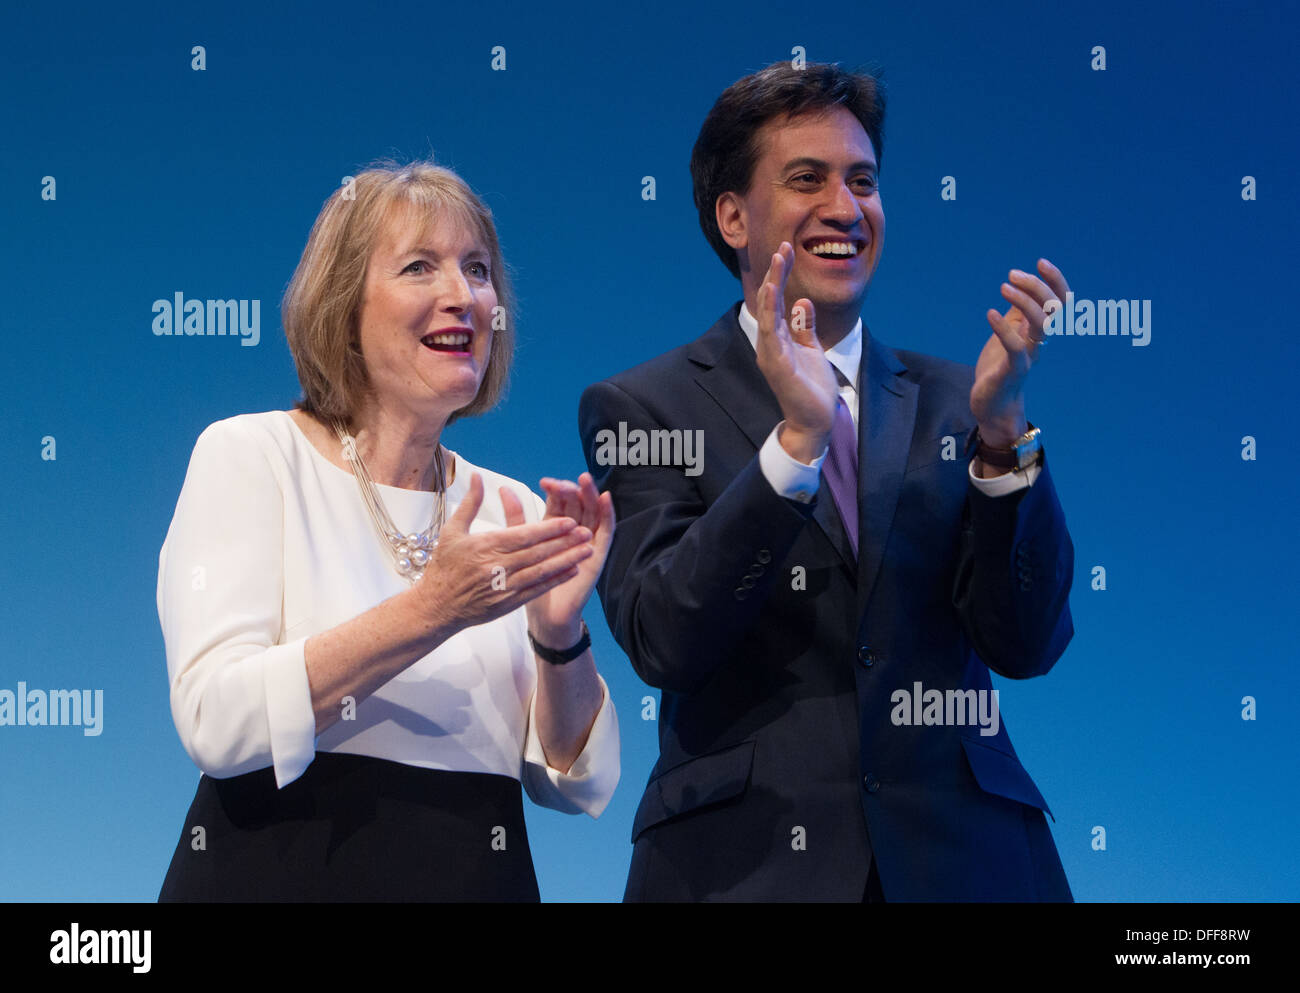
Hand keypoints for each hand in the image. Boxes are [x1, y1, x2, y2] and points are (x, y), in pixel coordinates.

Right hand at [409, 472, 593, 638]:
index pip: (524, 535)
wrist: (436, 607)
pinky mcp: (509, 603)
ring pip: (542, 571)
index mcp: (485, 546)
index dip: (549, 529)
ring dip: (567, 560)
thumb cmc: (444, 567)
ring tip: (587, 550)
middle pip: (537, 552)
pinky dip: (556, 580)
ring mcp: (504, 587)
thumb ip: (470, 503)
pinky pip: (537, 590)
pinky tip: (572, 570)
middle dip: (565, 542)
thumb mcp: (452, 531)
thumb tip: (478, 476)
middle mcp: (497, 567)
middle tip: (587, 532)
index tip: (569, 521)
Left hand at [521, 472, 614, 646]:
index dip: (555, 490)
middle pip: (577, 503)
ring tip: (585, 480)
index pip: (559, 502)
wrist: (545, 613)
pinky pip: (606, 531)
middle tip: (564, 483)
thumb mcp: (520, 545)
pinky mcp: (598, 554)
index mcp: (554, 528)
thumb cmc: (531, 581)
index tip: (546, 482)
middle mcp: (573, 532)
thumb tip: (503, 489)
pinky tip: (605, 498)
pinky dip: (608, 513)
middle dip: (572, 490)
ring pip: (592, 512)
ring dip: (590, 494)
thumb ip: (515, 517)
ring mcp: (587, 542)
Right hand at [753, 242, 838, 462]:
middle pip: (769, 301)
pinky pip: (771, 334)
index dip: (781, 275)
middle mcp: (770, 343)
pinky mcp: (777, 365)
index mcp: (778, 338)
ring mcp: (771, 353)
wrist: (816, 420)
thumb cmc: (812, 388)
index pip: (777, 300)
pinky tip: (773, 292)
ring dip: (772, 285)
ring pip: (768, 313)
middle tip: (783, 246)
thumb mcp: (812, 350)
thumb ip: (805, 327)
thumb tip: (801, 302)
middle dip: (776, 273)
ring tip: (778, 260)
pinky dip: (771, 312)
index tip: (787, 250)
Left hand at [971, 257, 1071, 445]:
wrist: (993, 404)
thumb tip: (1018, 285)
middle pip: (1053, 309)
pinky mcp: (1013, 370)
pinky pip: (1015, 347)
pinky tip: (990, 313)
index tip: (1041, 262)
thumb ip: (1016, 312)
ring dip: (1025, 302)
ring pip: (1040, 325)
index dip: (1055, 280)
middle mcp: (1040, 341)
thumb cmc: (1000, 366)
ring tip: (1004, 287)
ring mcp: (1029, 355)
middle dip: (1038, 287)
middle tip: (1013, 275)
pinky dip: (1004, 328)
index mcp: (1040, 330)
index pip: (1060, 301)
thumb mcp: (1009, 332)